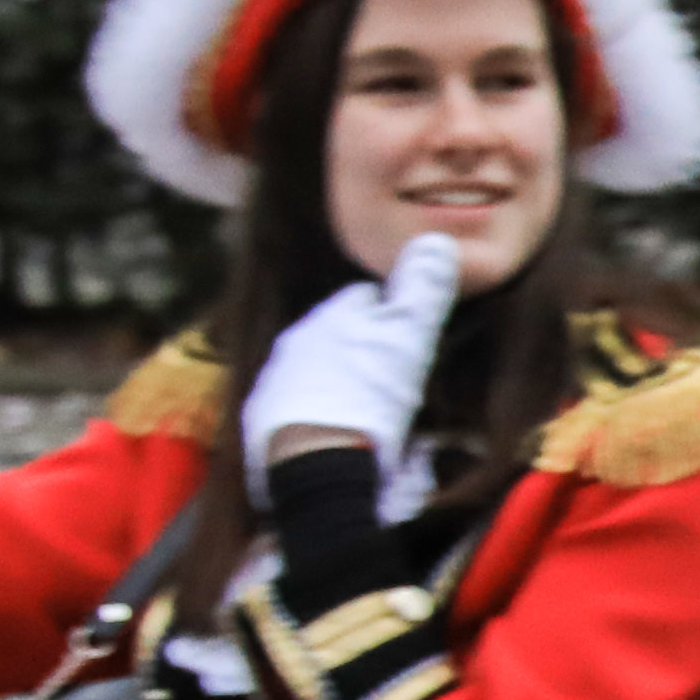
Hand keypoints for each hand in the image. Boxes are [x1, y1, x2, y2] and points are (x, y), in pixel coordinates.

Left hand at [241, 233, 464, 495]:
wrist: (316, 460)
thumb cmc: (370, 395)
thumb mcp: (409, 338)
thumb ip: (423, 290)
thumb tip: (437, 240)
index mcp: (333, 315)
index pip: (367, 296)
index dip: (394, 314)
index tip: (412, 337)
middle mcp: (297, 338)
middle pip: (339, 332)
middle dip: (363, 346)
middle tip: (394, 376)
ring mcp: (275, 378)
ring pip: (316, 366)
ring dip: (339, 378)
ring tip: (367, 409)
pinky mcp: (261, 417)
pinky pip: (296, 403)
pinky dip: (316, 411)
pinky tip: (336, 432)